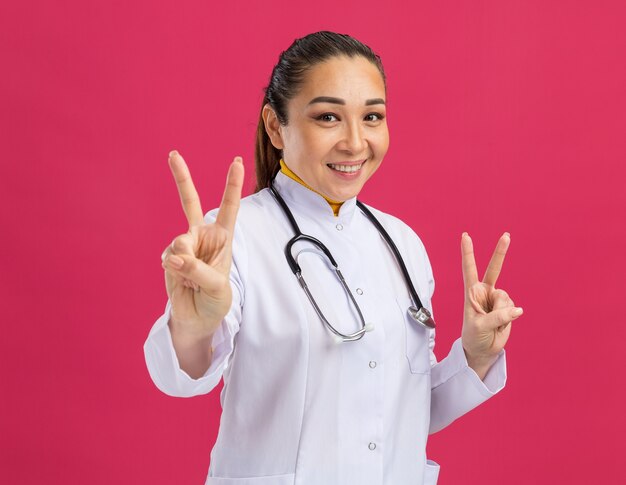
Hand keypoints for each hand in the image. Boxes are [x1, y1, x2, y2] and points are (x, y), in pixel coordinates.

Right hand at [160, 150, 243, 339]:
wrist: (197, 318)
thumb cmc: (215, 301)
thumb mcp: (217, 287)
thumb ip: (198, 269)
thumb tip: (175, 257)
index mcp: (223, 237)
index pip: (229, 207)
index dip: (232, 184)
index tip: (237, 161)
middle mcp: (203, 236)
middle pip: (190, 201)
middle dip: (181, 177)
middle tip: (173, 154)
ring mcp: (184, 244)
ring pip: (179, 242)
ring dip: (185, 264)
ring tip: (193, 280)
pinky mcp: (170, 256)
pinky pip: (169, 257)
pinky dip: (175, 272)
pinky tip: (182, 281)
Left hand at [460, 232, 522, 377]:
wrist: (483, 349)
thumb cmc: (474, 336)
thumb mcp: (479, 327)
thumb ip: (496, 317)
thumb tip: (517, 310)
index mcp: (472, 292)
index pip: (469, 269)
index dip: (468, 253)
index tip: (465, 236)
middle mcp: (485, 292)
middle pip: (494, 269)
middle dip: (500, 252)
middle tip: (506, 235)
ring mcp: (497, 299)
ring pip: (506, 299)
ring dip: (501, 314)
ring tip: (492, 323)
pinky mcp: (509, 307)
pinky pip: (513, 309)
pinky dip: (508, 319)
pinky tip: (500, 325)